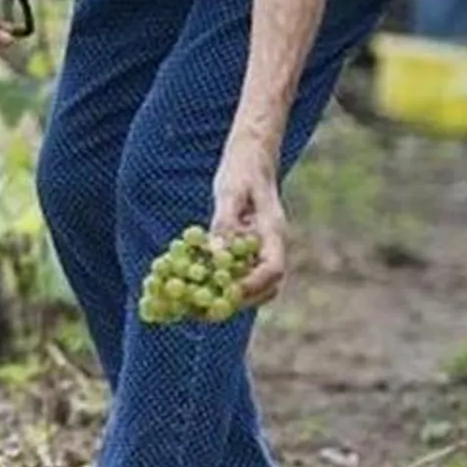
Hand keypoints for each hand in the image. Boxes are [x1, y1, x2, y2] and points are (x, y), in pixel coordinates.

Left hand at [210, 143, 287, 303]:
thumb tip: (215, 253)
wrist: (250, 155)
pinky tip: (192, 285)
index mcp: (275, 232)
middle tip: (205, 312)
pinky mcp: (246, 247)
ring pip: (253, 284)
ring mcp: (260, 248)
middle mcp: (271, 245)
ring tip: (195, 306)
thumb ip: (224, 223)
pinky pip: (238, 272)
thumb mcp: (230, 192)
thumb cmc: (242, 168)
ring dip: (228, 298)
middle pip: (266, 287)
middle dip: (238, 302)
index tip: (226, 295)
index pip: (273, 270)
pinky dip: (219, 283)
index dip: (251, 286)